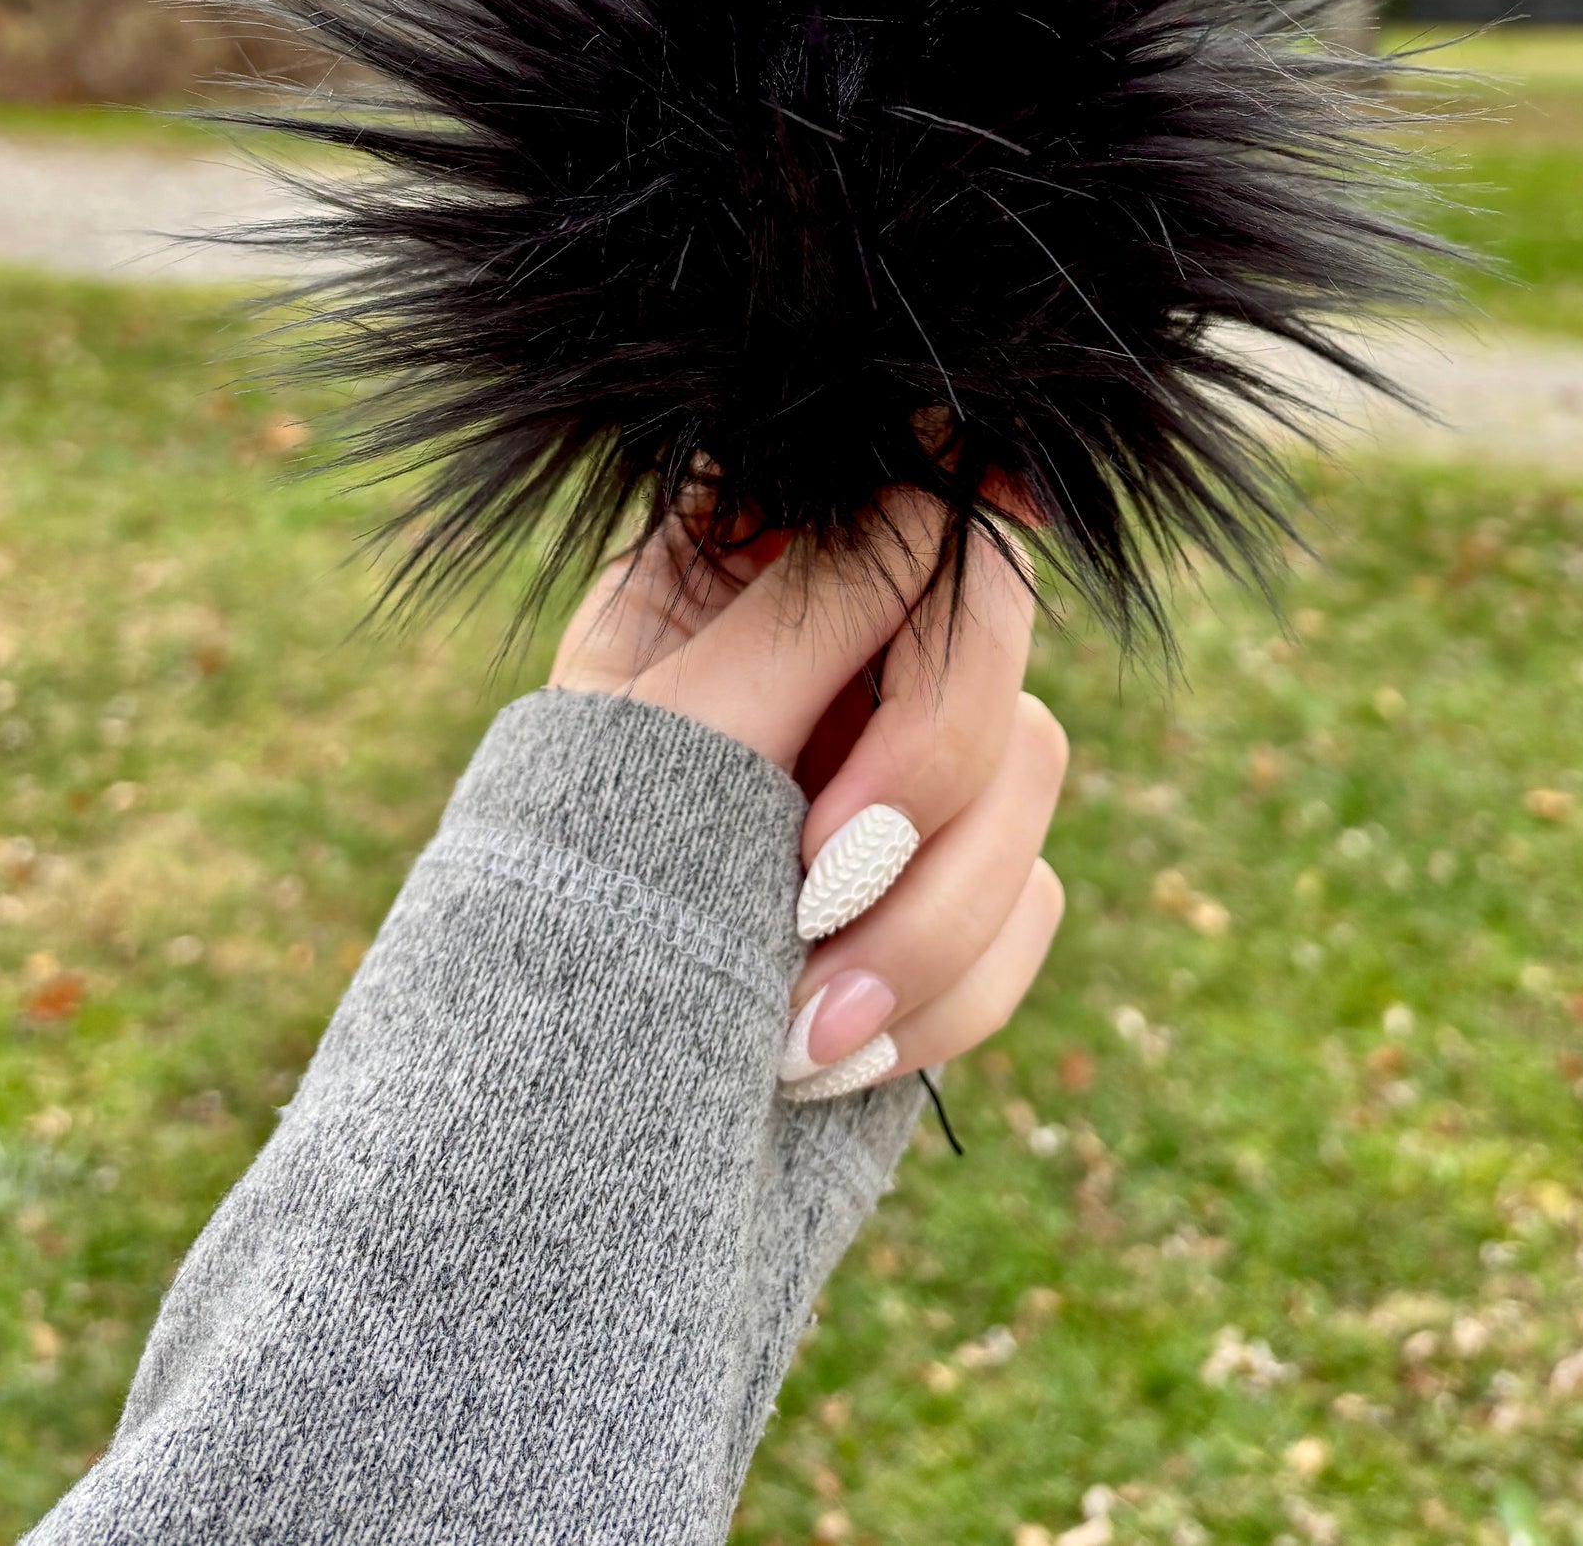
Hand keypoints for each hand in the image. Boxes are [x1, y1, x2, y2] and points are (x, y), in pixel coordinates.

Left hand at [548, 492, 1066, 1102]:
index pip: (919, 509)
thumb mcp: (669, 728)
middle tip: (812, 880)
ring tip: (793, 1029)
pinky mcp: (955, 889)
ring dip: (923, 925)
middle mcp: (857, 660)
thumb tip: (938, 485)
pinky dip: (938, 999)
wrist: (555, 1097)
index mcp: (767, 580)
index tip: (954, 573)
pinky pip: (1027, 912)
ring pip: (1027, 790)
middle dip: (925, 774)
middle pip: (991, 653)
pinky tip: (820, 1059)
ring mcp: (914, 775)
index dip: (960, 535)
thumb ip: (808, 612)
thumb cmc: (575, 888)